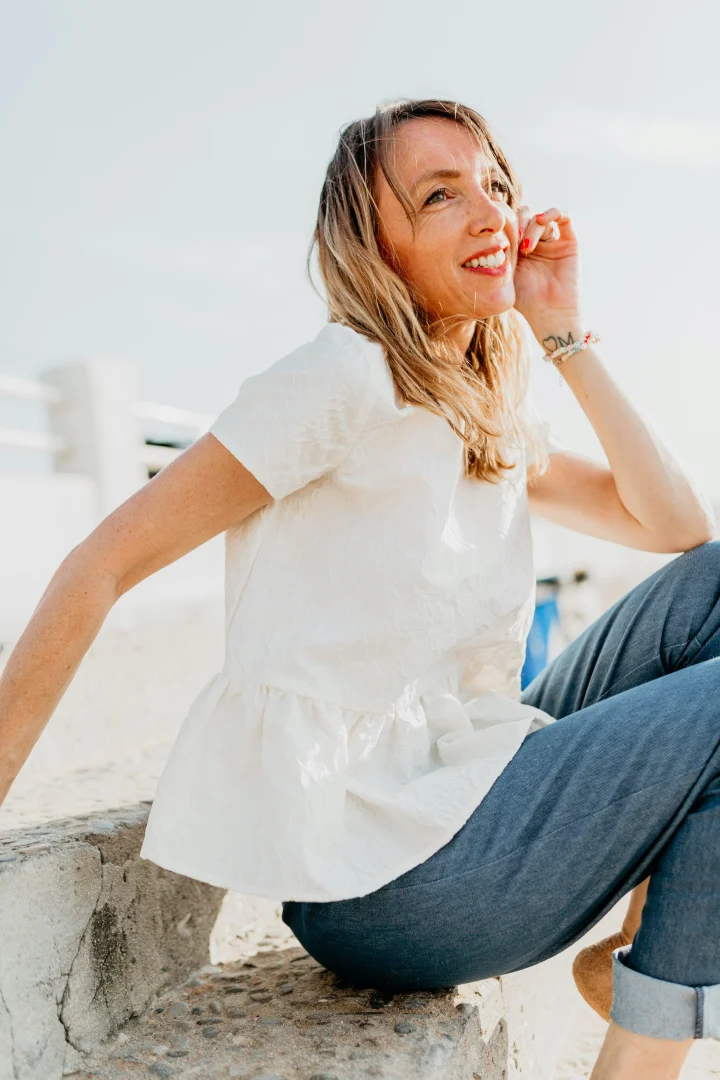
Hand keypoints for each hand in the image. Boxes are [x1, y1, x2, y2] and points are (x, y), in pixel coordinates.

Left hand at [513, 206, 583, 346]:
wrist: (551, 314)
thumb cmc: (527, 300)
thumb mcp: (507, 273)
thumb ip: (502, 251)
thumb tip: (488, 230)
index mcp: (519, 249)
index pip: (511, 224)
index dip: (506, 226)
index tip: (499, 239)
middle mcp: (537, 242)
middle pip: (525, 216)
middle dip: (517, 224)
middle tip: (513, 241)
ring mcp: (553, 241)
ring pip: (540, 217)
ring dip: (531, 226)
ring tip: (527, 246)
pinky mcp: (569, 241)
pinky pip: (564, 216)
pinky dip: (553, 212)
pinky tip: (542, 221)